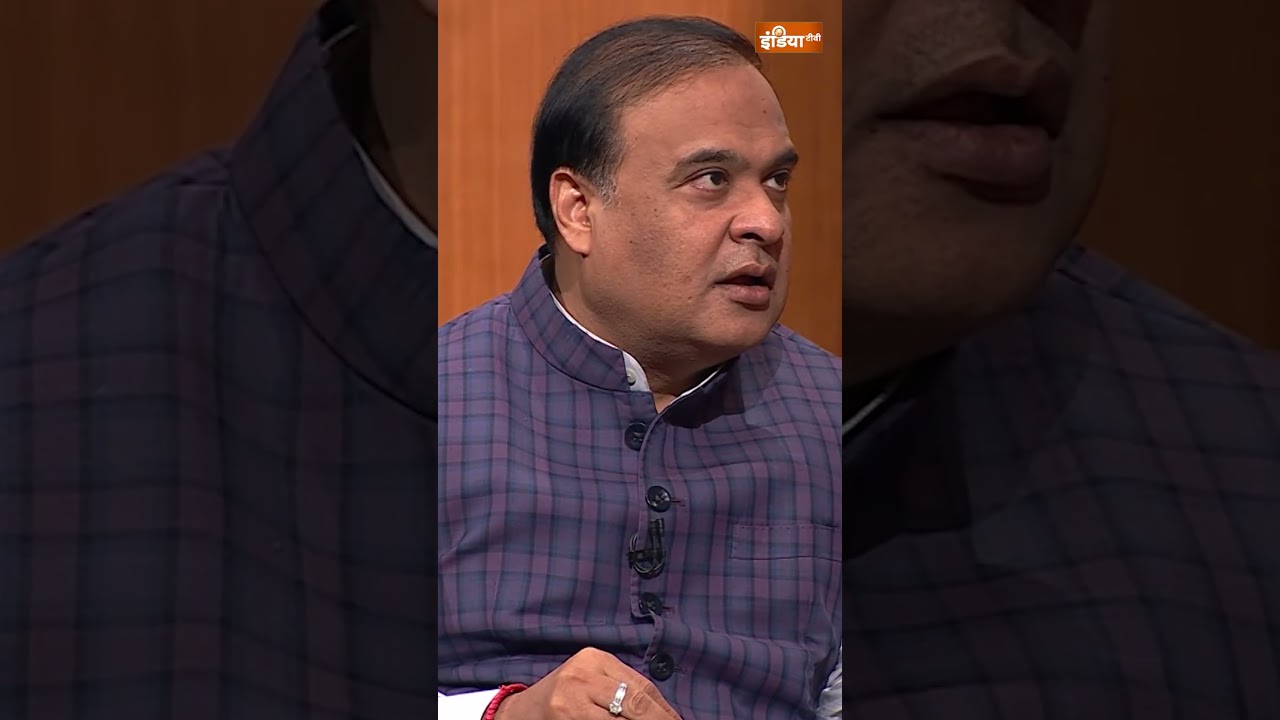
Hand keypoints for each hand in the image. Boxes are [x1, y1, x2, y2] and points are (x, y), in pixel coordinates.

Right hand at [495, 647, 681, 719]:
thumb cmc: (565, 698)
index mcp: (596, 658)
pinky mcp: (565, 714)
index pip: (641, 687)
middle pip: (634, 701)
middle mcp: (584, 672)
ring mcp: (572, 695)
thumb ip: (622, 689)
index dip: (664, 711)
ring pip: (620, 718)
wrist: (522, 711)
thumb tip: (665, 712)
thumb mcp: (592, 683)